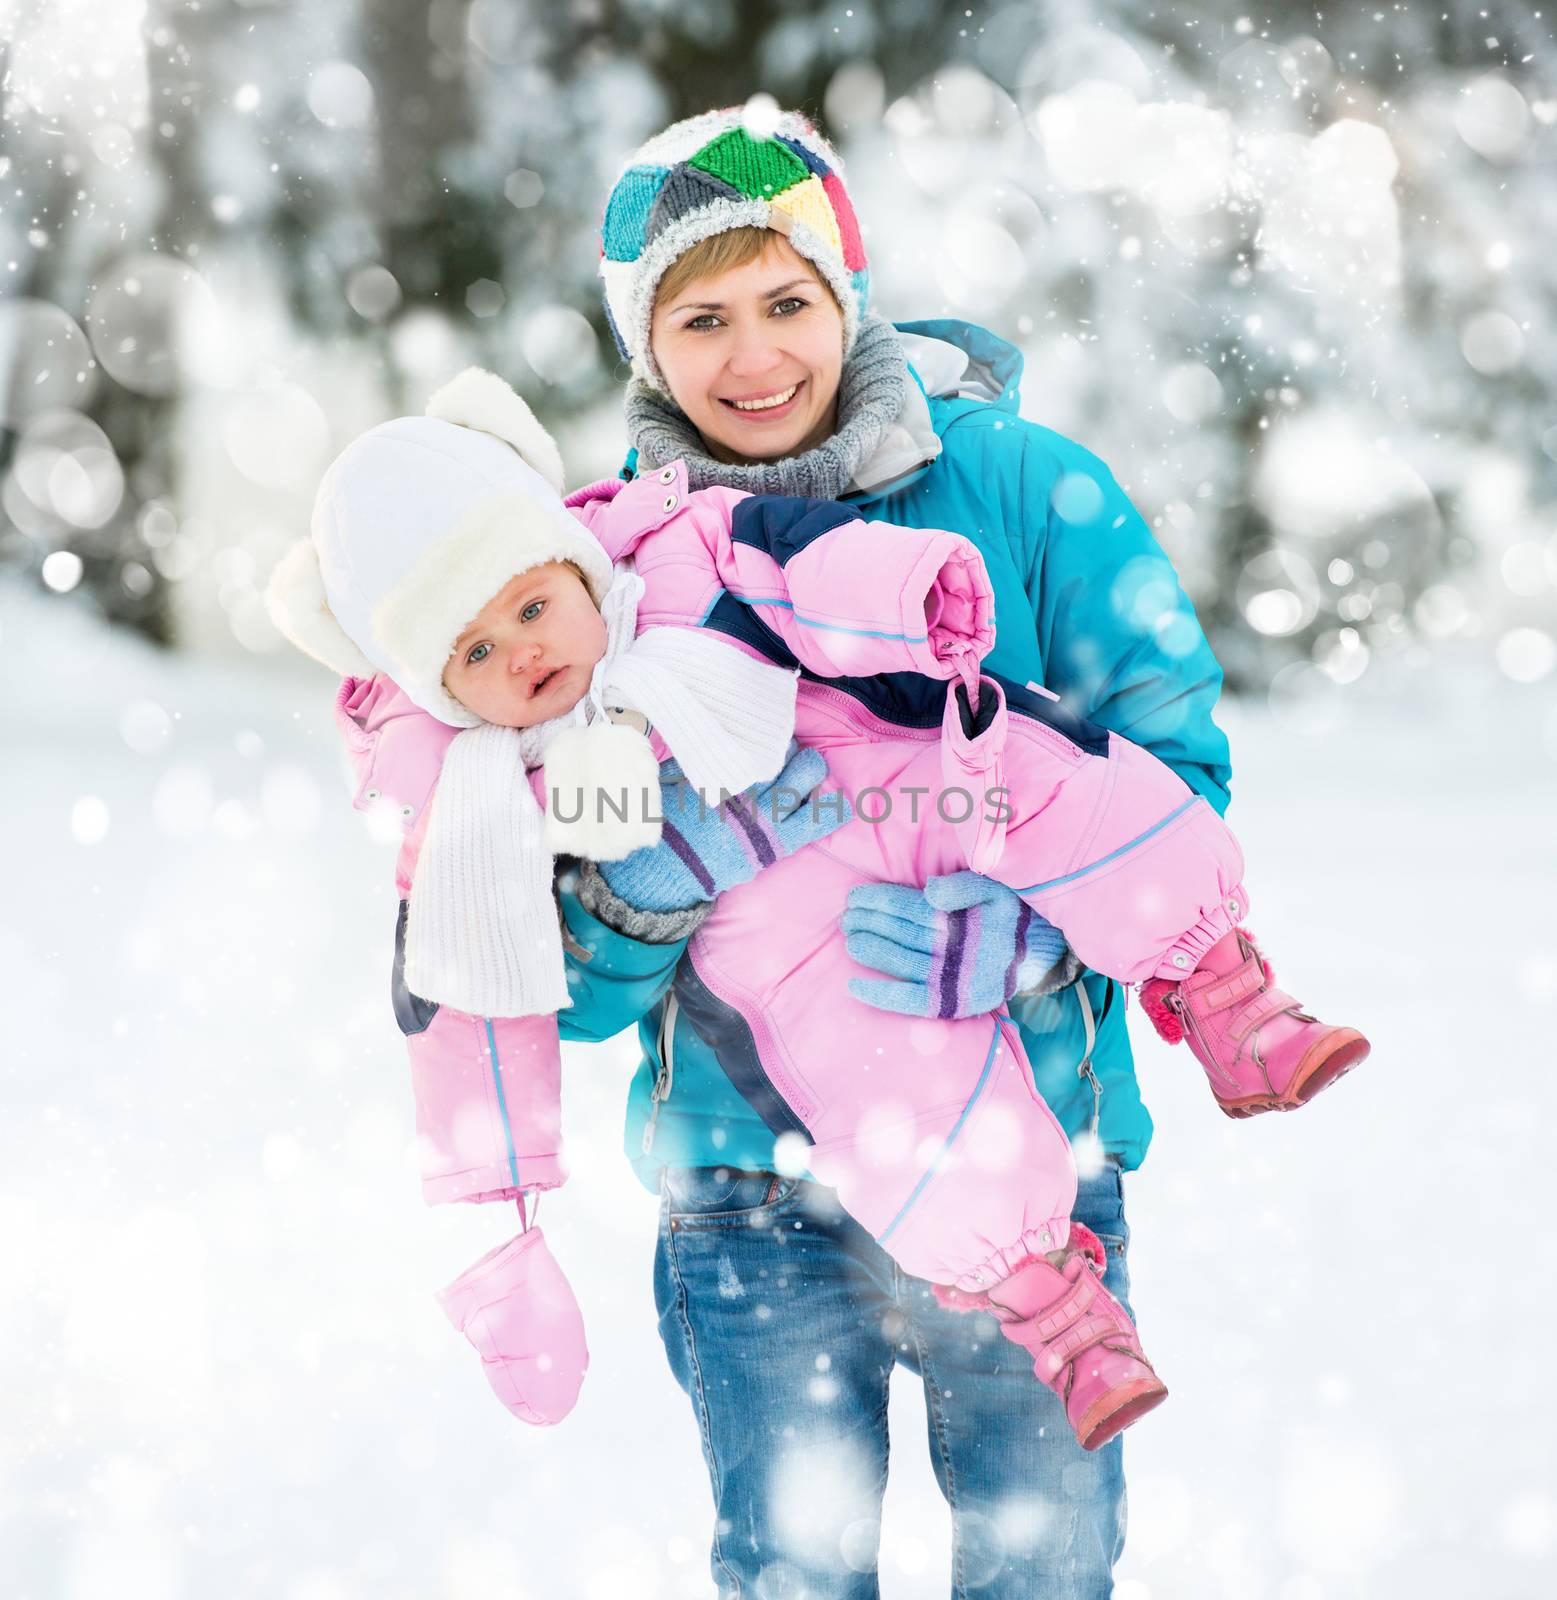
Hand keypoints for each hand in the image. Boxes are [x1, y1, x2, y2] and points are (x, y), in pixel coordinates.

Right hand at [599, 743, 850, 912]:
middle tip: (790, 753)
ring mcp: (763, 817)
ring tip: (812, 767)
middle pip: (782, 757)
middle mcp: (746, 790)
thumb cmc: (668, 825)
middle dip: (790, 751)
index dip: (767, 742)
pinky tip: (843, 803)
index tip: (768, 742)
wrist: (666, 873)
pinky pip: (811, 824)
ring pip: (801, 782)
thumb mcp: (672, 781)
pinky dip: (829, 812)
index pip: (757, 747)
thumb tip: (711, 737)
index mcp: (722, 773)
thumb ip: (695, 759)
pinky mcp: (774, 845)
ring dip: (810, 770)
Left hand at [843, 871, 1070, 1017]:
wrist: (1034, 957)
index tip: (856, 896)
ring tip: (848, 939)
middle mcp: (959, 952)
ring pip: (903, 962)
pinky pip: (910, 1001)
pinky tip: (853, 986)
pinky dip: (882, 994)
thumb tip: (929, 889)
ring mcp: (954, 980)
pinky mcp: (951, 1004)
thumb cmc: (1005, 917)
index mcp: (966, 921)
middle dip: (871, 923)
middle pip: (904, 934)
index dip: (882, 901)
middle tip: (846, 917)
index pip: (914, 908)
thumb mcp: (994, 891)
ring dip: (871, 951)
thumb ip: (964, 886)